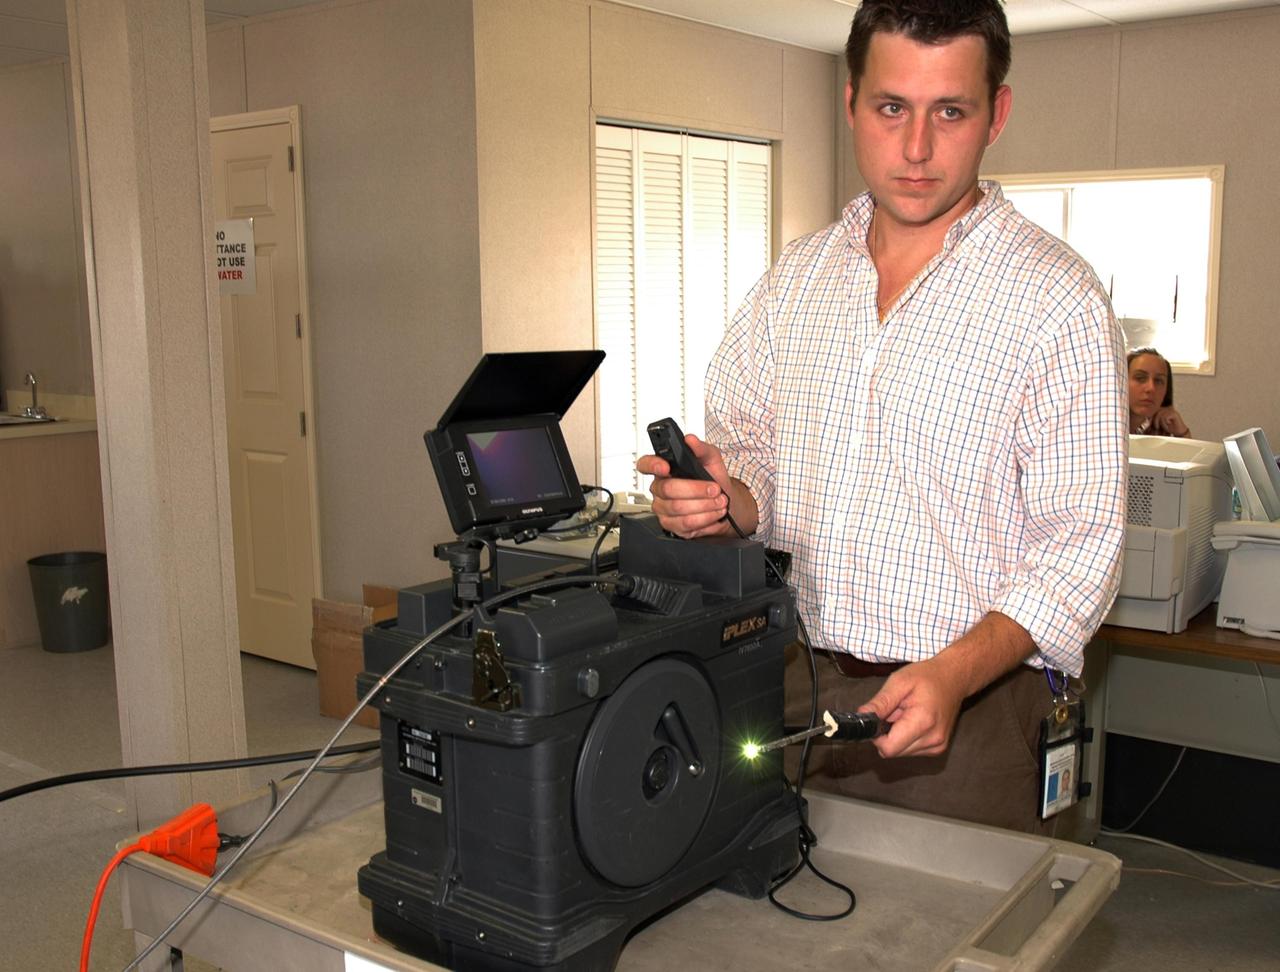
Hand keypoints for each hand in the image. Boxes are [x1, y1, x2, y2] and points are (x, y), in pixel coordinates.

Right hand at [636, 434, 733, 537]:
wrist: (724, 502)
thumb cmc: (714, 479)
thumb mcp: (712, 459)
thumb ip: (702, 448)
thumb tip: (691, 440)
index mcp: (664, 468)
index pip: (645, 464)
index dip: (652, 465)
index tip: (666, 467)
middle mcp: (659, 489)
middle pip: (668, 489)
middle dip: (696, 489)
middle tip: (714, 489)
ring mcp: (663, 508)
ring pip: (678, 508)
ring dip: (705, 505)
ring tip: (719, 501)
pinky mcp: (671, 525)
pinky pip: (685, 523)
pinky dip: (705, 518)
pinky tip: (714, 512)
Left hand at [859, 612, 1033, 757]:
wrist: (954, 678)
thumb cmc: (927, 676)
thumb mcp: (899, 682)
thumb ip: (880, 703)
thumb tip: (861, 718)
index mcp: (923, 722)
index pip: (888, 748)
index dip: (877, 736)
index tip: (878, 719)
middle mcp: (933, 740)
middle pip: (893, 752)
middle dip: (887, 734)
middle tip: (894, 711)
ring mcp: (937, 746)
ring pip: (901, 752)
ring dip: (896, 735)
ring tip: (905, 713)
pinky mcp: (938, 748)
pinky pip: (910, 750)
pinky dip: (906, 737)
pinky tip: (913, 720)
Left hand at [1150, 406, 1189, 436]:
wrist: (1179, 431)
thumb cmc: (1169, 428)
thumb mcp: (1158, 424)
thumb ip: (1152, 421)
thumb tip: (1144, 421)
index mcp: (1161, 410)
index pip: (1152, 412)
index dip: (1150, 420)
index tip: (1151, 426)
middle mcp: (1165, 408)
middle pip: (1155, 413)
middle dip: (1155, 422)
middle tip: (1158, 428)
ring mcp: (1170, 410)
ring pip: (1159, 415)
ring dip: (1161, 424)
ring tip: (1164, 428)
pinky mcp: (1174, 413)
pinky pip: (1165, 417)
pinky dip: (1165, 424)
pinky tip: (1168, 426)